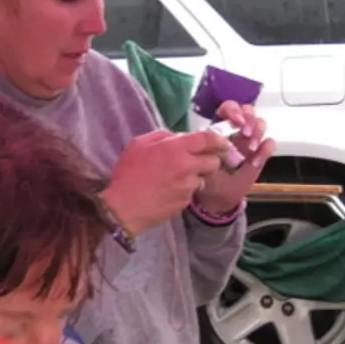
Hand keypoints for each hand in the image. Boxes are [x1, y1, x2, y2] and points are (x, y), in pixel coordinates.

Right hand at [101, 128, 228, 234]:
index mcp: (176, 148)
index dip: (218, 139)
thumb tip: (178, 137)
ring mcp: (188, 186)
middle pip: (213, 160)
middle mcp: (187, 166)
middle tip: (196, 160)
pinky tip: (169, 190)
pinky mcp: (186, 202)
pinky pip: (192, 192)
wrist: (124, 207)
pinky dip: (185, 190)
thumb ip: (162, 136)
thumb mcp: (139, 144)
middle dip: (209, 159)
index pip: (208, 139)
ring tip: (175, 178)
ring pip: (203, 177)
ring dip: (194, 176)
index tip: (220, 142)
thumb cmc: (128, 173)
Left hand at [195, 100, 275, 214]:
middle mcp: (236, 130)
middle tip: (246, 134)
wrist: (218, 196)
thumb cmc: (207, 178)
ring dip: (258, 132)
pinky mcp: (260, 153)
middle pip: (248, 111)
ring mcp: (249, 140)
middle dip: (250, 119)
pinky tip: (255, 162)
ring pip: (260, 123)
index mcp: (220, 129)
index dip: (234, 111)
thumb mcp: (202, 164)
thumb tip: (218, 144)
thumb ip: (208, 153)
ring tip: (251, 149)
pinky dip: (266, 149)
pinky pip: (269, 143)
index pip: (228, 109)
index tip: (237, 122)